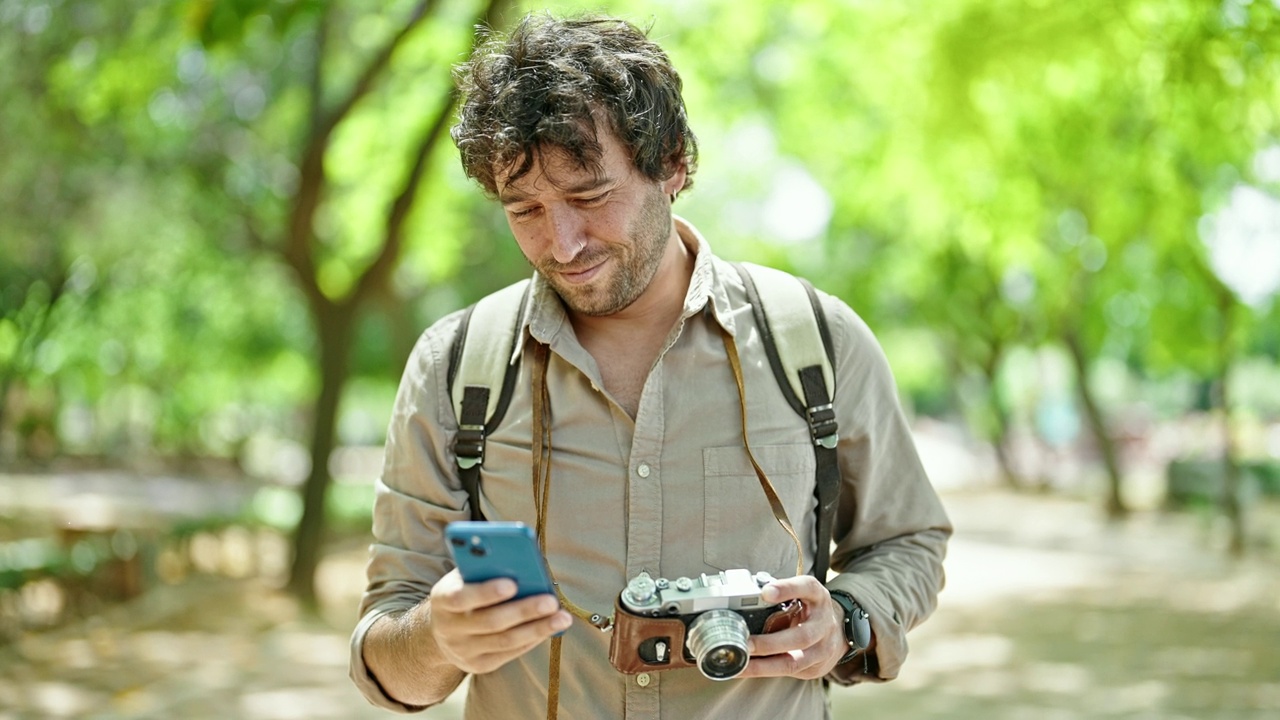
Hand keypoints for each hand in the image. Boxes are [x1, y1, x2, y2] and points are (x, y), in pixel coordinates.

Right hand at [427, 568, 572, 674]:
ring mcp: (463, 650)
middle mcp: (449, 629)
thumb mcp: (464, 575)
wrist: (442, 629)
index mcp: (442, 599)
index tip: (512, 583)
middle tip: (551, 601)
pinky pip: (510, 653)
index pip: (461, 597)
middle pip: (490, 622)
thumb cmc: (463, 589)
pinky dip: (532, 639)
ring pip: (505, 641)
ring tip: (562, 618)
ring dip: (537, 629)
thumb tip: (520, 561)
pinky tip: (550, 628)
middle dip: (524, 611)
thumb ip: (484, 568)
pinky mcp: (478, 666)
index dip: (486, 592)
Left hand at [739, 575, 847, 679]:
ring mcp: (823, 648)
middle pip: (801, 636)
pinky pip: (789, 672)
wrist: (837, 630)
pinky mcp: (815, 667)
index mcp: (817, 597)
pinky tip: (746, 669)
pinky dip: (765, 671)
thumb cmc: (809, 608)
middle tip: (746, 644)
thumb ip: (780, 593)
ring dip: (764, 665)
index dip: (787, 589)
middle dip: (770, 643)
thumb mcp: (801, 592)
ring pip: (794, 661)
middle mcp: (823, 623)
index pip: (806, 588)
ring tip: (741, 664)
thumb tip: (745, 595)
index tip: (766, 592)